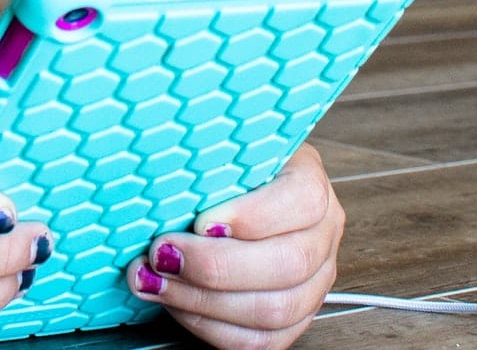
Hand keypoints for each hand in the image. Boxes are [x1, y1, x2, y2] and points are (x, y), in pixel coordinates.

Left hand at [124, 144, 343, 349]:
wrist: (228, 195)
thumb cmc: (220, 169)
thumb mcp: (219, 146)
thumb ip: (205, 156)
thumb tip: (158, 167)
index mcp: (310, 182)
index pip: (301, 200)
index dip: (251, 216)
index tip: (200, 221)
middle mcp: (321, 234)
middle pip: (287, 264)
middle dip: (214, 267)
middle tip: (162, 254)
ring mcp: (314, 282)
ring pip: (274, 311)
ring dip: (203, 301)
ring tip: (155, 281)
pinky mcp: (293, 318)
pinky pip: (260, 341)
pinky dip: (209, 326)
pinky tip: (175, 303)